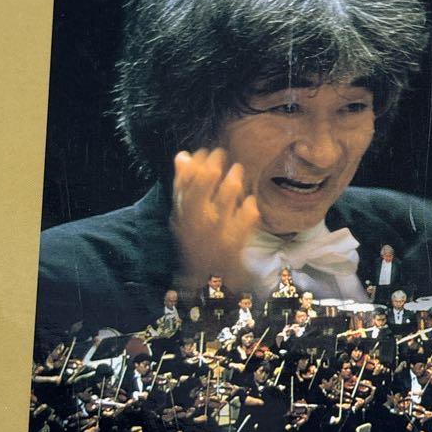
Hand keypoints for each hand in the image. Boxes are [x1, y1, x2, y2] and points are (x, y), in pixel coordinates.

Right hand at [170, 148, 260, 293]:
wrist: (212, 280)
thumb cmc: (201, 241)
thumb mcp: (187, 215)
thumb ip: (184, 186)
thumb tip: (182, 155)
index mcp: (182, 219)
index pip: (180, 190)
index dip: (190, 168)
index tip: (202, 152)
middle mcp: (195, 228)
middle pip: (197, 197)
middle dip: (207, 173)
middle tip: (220, 154)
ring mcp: (214, 238)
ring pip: (220, 208)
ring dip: (229, 185)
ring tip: (237, 170)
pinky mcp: (234, 248)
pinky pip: (242, 225)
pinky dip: (247, 211)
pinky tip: (251, 201)